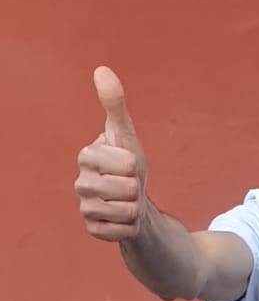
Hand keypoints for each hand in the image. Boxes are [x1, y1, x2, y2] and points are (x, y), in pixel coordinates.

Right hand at [75, 67, 147, 240]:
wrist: (134, 202)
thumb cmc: (129, 166)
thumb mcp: (126, 134)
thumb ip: (114, 103)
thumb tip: (102, 70)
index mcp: (86, 156)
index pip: (128, 162)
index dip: (135, 165)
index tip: (127, 165)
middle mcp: (80, 183)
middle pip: (129, 187)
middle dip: (137, 188)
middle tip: (129, 186)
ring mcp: (85, 208)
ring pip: (127, 210)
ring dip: (135, 207)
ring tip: (127, 201)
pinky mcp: (93, 230)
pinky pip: (123, 230)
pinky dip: (131, 226)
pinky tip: (122, 219)